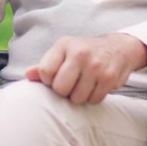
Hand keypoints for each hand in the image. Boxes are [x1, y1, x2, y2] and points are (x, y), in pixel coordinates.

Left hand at [25, 33, 146, 104]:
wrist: (119, 47)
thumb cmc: (84, 52)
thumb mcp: (63, 52)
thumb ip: (45, 65)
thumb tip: (28, 75)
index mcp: (64, 45)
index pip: (45, 72)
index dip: (48, 81)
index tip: (55, 78)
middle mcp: (80, 53)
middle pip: (60, 88)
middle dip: (64, 91)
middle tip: (71, 84)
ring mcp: (96, 66)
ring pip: (77, 98)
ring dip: (79, 96)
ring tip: (83, 85)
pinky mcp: (109, 78)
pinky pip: (93, 100)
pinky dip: (93, 98)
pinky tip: (95, 86)